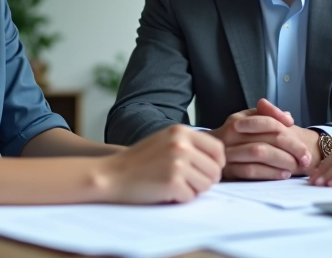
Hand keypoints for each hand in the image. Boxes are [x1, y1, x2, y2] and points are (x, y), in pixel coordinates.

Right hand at [101, 125, 224, 202]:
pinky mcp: (172, 182)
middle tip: (187, 184)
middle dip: (205, 181)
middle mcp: (181, 144)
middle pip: (215, 170)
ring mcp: (177, 163)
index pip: (217, 149)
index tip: (209, 172)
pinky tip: (164, 193)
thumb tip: (220, 161)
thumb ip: (189, 144)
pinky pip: (191, 197)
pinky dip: (180, 199)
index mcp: (181, 131)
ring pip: (206, 185)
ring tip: (173, 186)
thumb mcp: (165, 140)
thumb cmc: (139, 161)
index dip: (217, 164)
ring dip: (193, 190)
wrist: (111, 175)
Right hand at [210, 99, 312, 179]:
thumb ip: (267, 115)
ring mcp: (227, 153)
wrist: (206, 155)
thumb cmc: (235, 138)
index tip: (302, 142)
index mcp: (238, 120)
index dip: (288, 131)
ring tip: (296, 166)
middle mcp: (230, 134)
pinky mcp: (227, 171)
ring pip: (260, 153)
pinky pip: (251, 171)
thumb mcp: (248, 121)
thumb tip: (287, 117)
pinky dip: (270, 173)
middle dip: (292, 148)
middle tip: (306, 158)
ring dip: (282, 161)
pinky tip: (283, 175)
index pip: (267, 122)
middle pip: (268, 138)